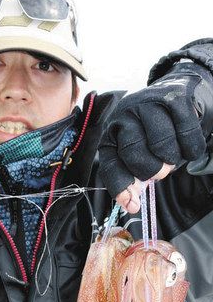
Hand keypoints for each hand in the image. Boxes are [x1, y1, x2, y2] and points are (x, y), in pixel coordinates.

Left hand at [98, 67, 210, 212]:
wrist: (176, 96)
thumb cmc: (154, 135)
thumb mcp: (139, 158)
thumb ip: (134, 181)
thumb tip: (132, 205)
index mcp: (111, 135)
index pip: (110, 165)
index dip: (121, 187)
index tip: (132, 205)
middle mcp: (124, 116)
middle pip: (134, 154)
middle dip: (153, 170)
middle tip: (162, 170)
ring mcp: (148, 104)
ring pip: (161, 145)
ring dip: (172, 159)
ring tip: (172, 154)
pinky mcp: (174, 98)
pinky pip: (185, 134)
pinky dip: (191, 148)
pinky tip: (187, 146)